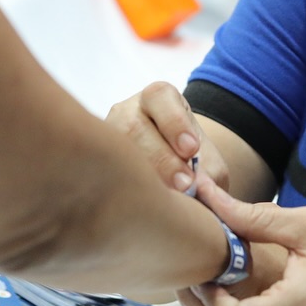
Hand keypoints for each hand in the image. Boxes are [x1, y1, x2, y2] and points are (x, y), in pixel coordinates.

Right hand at [105, 81, 228, 193]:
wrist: (176, 174)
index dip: (175, 122)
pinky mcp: (97, 162)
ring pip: (115, 151)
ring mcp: (107, 135)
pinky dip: (125, 191)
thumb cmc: (192, 162)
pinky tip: (142, 208)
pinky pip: (106, 175)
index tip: (191, 149)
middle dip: (161, 159)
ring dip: (141, 177)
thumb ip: (207, 171)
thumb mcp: (208, 160)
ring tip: (166, 199)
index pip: (160, 97)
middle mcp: (127, 111)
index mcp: (157, 98)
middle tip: (184, 185)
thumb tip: (198, 190)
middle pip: (134, 127)